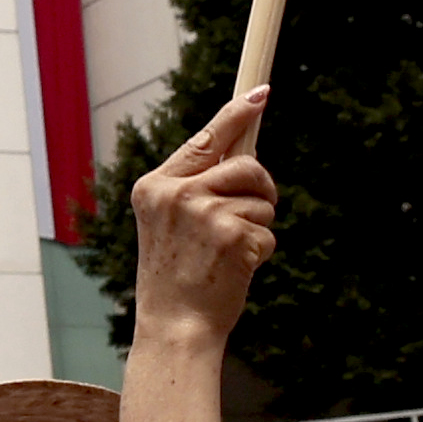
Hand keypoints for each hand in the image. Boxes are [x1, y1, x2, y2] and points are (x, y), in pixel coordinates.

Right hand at [124, 88, 275, 347]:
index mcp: (155, 186)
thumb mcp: (170, 224)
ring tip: (229, 253)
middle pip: (246, 165)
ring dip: (258, 226)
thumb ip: (194, 189)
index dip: (237, 114)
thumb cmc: (175, 279)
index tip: (261, 93)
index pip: (204, 140)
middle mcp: (176, 193)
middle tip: (251, 215)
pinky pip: (267, 230)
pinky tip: (235, 270)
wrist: (174, 328)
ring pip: (261, 199)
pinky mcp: (232, 235)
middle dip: (261, 188)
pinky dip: (261, 252)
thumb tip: (243, 155)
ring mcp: (204, 213)